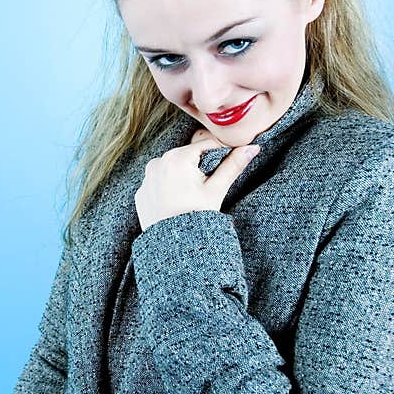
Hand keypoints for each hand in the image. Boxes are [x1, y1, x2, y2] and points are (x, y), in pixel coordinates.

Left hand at [134, 128, 259, 231]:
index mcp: (176, 157)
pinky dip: (168, 189)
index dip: (220, 154)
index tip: (227, 164)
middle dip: (200, 167)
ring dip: (183, 177)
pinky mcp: (141, 193)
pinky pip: (159, 184)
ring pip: (172, 170)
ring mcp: (146, 179)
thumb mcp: (217, 189)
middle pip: (188, 157)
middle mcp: (157, 163)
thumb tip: (252, 147)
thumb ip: (234, 165)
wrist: (173, 247)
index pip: (205, 146)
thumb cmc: (196, 216)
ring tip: (192, 197)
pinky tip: (177, 203)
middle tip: (207, 187)